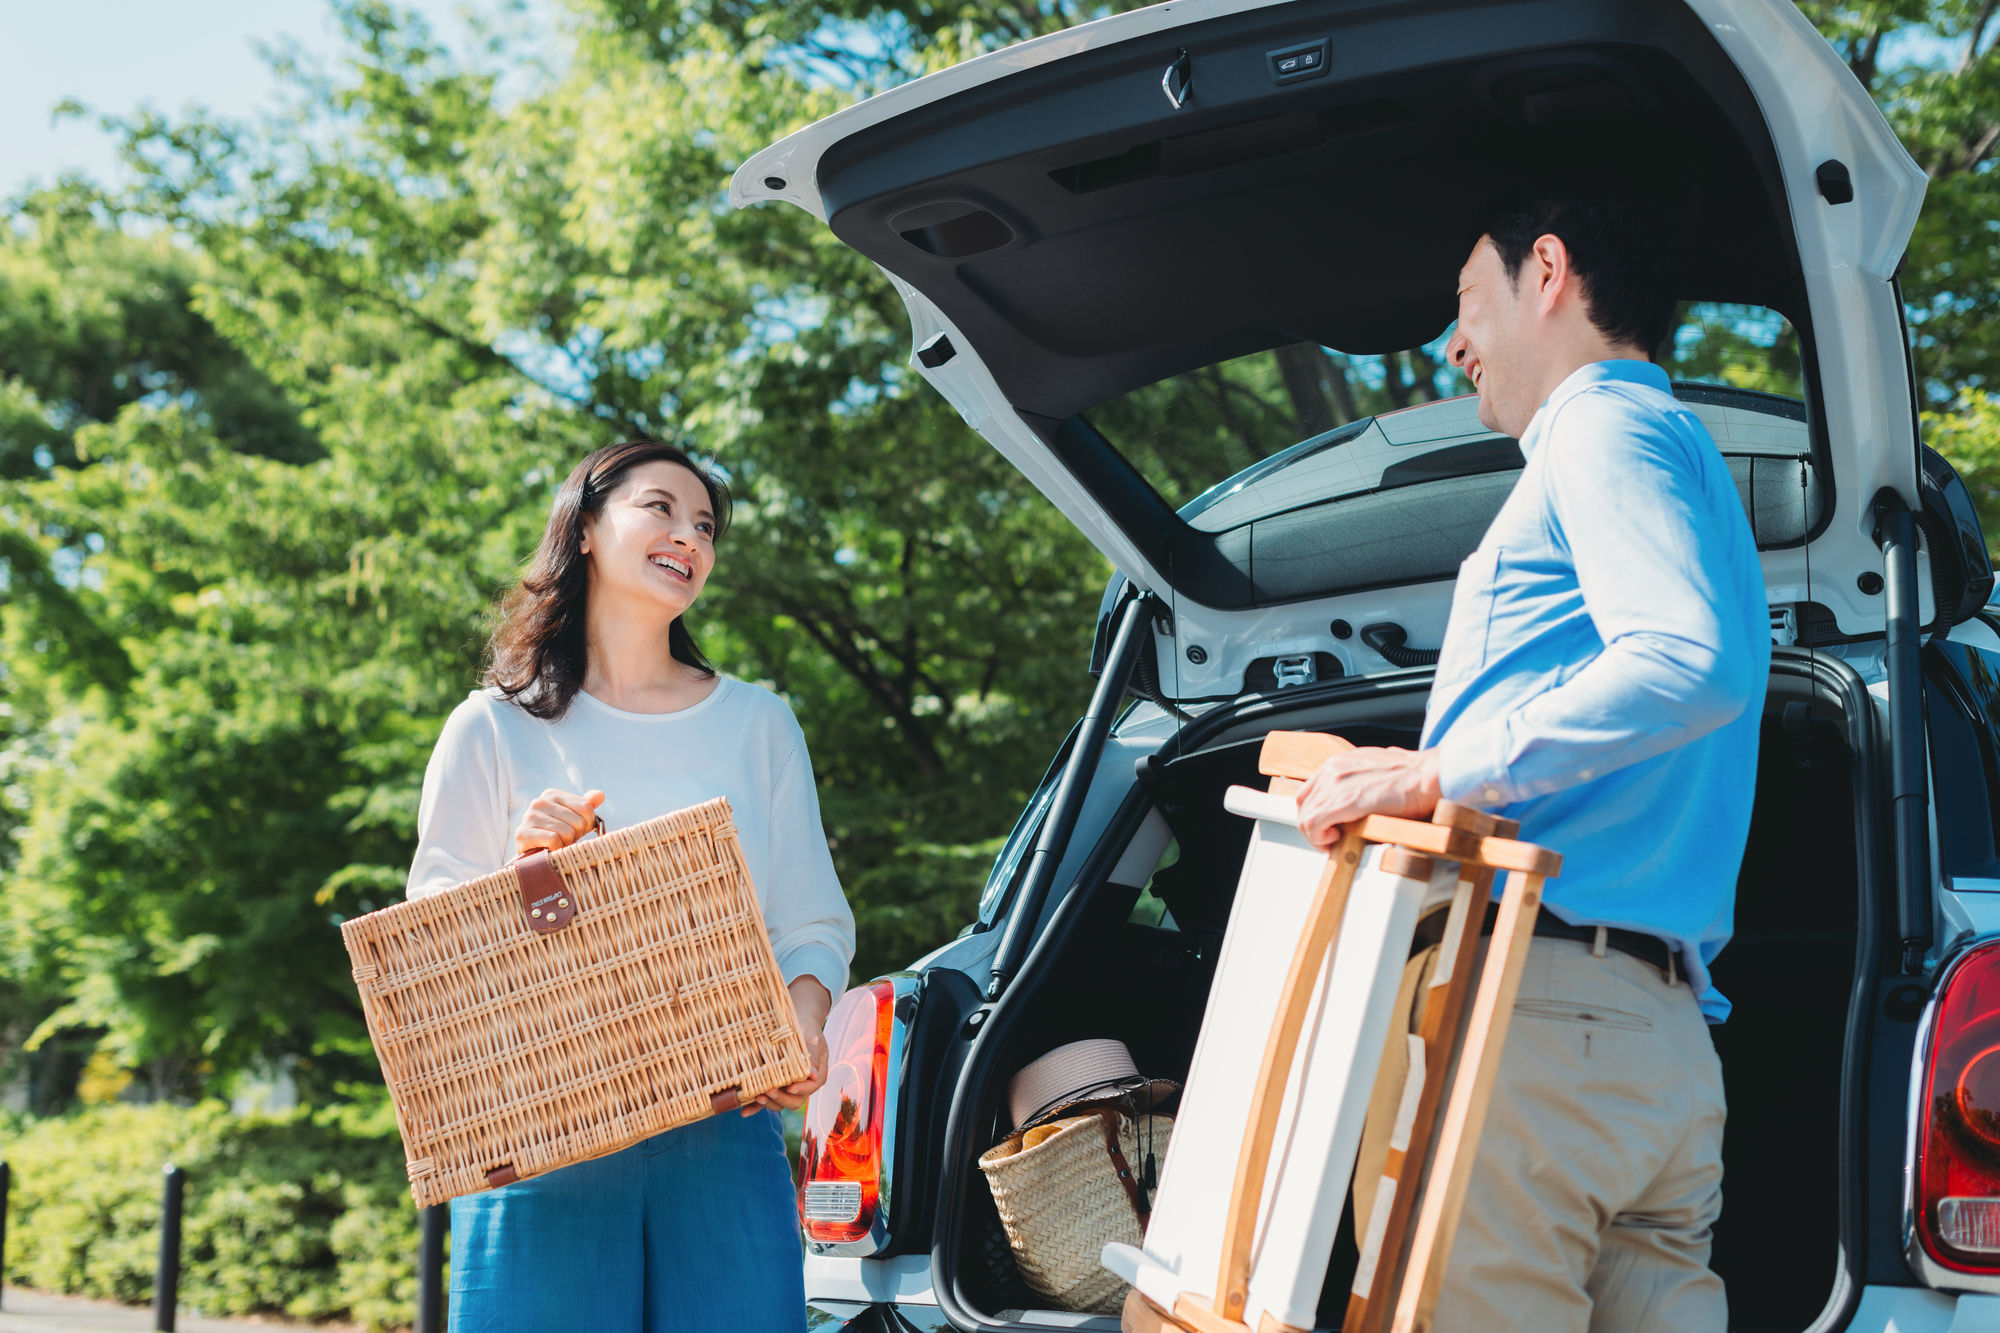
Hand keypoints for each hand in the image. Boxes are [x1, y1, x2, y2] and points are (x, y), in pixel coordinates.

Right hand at [514, 788, 604, 855]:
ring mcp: (529, 817)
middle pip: (578, 822)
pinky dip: (556, 849)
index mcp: (552, 795)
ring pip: (567, 832)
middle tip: (564, 840)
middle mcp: (539, 802)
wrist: (530, 858)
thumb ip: (586, 806)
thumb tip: (600, 795)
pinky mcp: (523, 834)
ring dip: (565, 844)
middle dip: (575, 836)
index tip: (577, 830)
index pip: (586, 807)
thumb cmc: (555, 836)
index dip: (587, 824)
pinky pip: (554, 840)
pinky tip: (549, 850)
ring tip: (556, 845)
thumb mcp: (573, 820)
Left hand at [746, 976, 832, 1115]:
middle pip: (795, 1101)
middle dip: (781, 1098)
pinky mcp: (773, 1087)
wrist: (796, 1026)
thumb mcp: (813, 1040)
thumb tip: (813, 1076)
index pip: (811, 1087)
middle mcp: (802, 1086)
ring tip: (757, 1097)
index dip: (801, 1089)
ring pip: (779, 1104)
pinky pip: (765, 1101)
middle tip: (769, 1092)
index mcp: (816, 1076)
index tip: (791, 1086)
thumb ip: (812, 1056)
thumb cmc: (807, 1031)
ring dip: (768, 1103)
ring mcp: (787, 1089)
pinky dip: (755, 1107)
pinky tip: (744, 1112)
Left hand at [1296, 747, 1442, 849]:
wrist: (1429, 776)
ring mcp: (1336, 783)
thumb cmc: (1413, 777)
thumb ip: (1360, 780)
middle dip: (1313, 826)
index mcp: (1339, 762)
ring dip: (1317, 835)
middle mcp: (1332, 770)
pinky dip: (1319, 837)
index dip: (1313, 813)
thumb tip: (1359, 795)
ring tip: (1336, 841)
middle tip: (1330, 839)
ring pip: (1305, 816)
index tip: (1327, 826)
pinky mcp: (1344, 801)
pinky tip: (1337, 839)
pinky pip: (1313, 824)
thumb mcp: (1376, 770)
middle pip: (1303, 804)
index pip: (1309, 791)